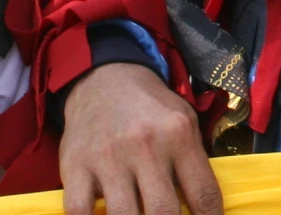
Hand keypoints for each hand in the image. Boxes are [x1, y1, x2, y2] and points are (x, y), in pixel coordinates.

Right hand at [60, 63, 219, 214]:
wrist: (105, 80)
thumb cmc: (150, 108)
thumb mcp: (185, 122)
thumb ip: (194, 162)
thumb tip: (205, 207)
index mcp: (179, 136)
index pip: (203, 194)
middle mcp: (145, 147)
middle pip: (163, 212)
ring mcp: (108, 159)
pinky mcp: (75, 168)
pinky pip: (80, 212)